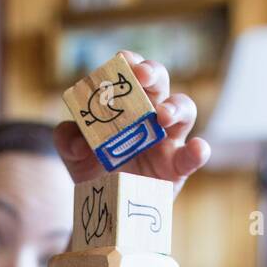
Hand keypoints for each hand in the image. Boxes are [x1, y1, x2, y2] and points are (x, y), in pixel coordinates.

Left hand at [54, 50, 209, 195]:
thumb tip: (77, 141)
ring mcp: (168, 138)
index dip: (131, 62)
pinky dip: (199, 151)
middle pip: (160, 82)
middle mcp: (151, 113)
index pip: (132, 73)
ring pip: (184, 110)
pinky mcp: (178, 166)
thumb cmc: (95, 170)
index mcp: (126, 103)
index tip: (122, 60)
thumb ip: (67, 140)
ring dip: (175, 107)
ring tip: (162, 115)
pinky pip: (193, 156)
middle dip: (153, 73)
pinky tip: (197, 149)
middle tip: (142, 77)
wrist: (106, 206)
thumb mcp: (73, 154)